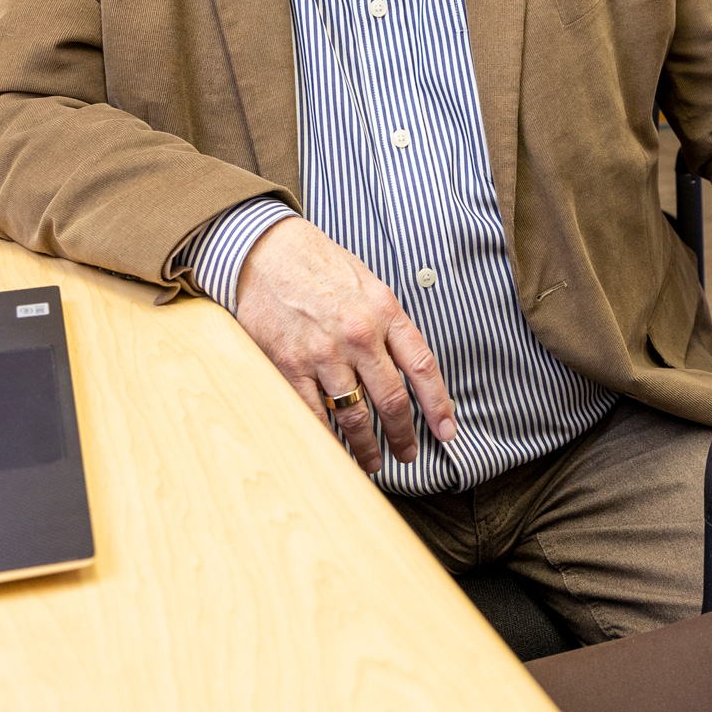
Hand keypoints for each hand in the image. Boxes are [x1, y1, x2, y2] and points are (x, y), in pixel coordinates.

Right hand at [232, 216, 457, 472]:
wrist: (265, 250)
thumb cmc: (319, 264)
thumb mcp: (367, 282)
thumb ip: (388, 322)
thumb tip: (406, 365)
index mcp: (384, 311)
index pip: (422, 366)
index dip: (438, 404)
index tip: (446, 431)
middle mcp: (359, 334)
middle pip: (391, 400)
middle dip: (404, 435)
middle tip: (408, 454)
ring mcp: (323, 353)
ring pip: (354, 415)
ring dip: (366, 447)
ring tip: (372, 462)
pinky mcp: (290, 364)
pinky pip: (314, 413)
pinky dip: (327, 438)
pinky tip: (335, 451)